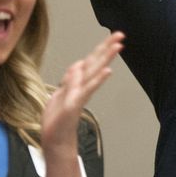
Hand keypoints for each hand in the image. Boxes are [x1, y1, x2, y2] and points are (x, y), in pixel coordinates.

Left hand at [40, 32, 122, 156]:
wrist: (55, 141)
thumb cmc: (57, 120)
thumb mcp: (59, 94)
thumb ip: (69, 80)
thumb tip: (78, 65)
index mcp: (77, 83)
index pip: (90, 61)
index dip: (101, 48)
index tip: (112, 36)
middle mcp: (82, 87)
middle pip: (96, 62)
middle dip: (107, 48)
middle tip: (120, 35)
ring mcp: (80, 95)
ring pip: (94, 72)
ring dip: (106, 58)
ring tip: (118, 46)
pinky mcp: (75, 103)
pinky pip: (88, 89)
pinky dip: (98, 80)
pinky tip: (108, 71)